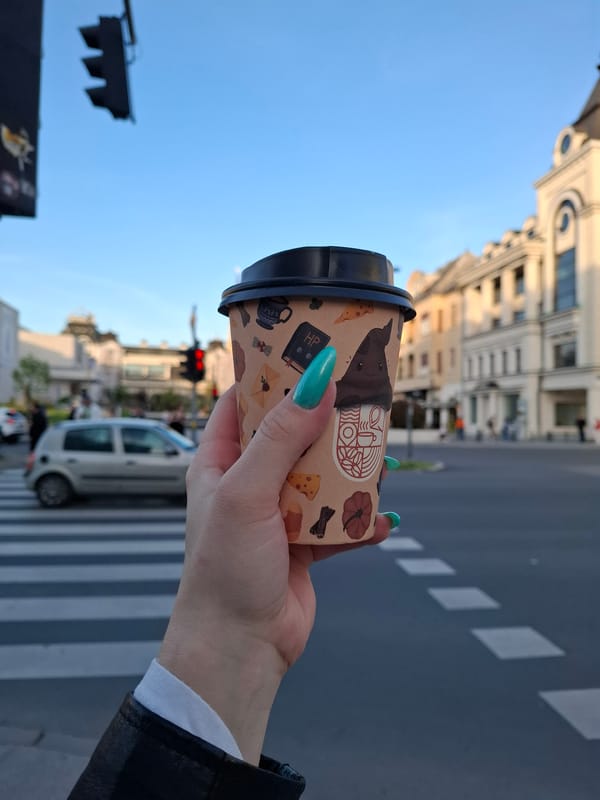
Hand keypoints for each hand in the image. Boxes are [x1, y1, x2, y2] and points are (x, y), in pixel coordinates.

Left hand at [160, 352, 393, 762]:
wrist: (240, 647)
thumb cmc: (225, 567)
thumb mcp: (247, 492)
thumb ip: (282, 437)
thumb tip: (318, 383)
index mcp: (219, 463)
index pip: (244, 403)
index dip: (272, 376)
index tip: (309, 352)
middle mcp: (248, 482)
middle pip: (291, 435)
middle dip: (324, 418)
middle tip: (361, 394)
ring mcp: (278, 513)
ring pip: (320, 475)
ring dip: (348, 468)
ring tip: (382, 453)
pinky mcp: (304, 544)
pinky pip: (340, 521)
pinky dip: (361, 520)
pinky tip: (386, 518)